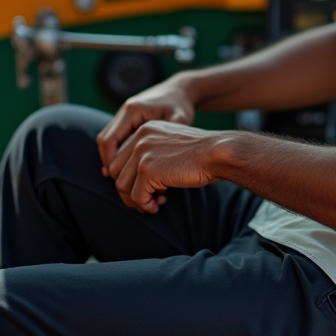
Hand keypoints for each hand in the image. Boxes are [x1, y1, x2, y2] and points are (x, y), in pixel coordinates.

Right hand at [97, 76, 196, 175]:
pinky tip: (127, 167)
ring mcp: (124, 114)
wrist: (180, 89)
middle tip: (121, 182)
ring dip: (113, 159)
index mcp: (132, 110)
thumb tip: (155, 165)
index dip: (112, 162)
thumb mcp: (179, 120)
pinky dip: (119, 152)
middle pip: (104, 141)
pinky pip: (117, 138)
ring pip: (108, 140)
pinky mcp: (128, 119)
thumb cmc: (181, 105)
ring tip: (124, 178)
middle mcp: (124, 111)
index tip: (122, 179)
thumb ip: (167, 140)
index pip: (110, 140)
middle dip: (110, 163)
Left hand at [106, 121, 226, 212]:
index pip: (121, 156)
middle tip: (148, 199)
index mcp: (145, 129)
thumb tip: (133, 183)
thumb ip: (153, 155)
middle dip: (128, 189)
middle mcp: (140, 137)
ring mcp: (142, 152)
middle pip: (116, 170)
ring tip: (153, 204)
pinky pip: (136, 196)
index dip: (128, 177)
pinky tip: (158, 205)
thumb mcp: (172, 147)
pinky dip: (145, 205)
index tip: (144, 188)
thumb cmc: (202, 154)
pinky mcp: (147, 169)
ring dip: (135, 200)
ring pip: (122, 185)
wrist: (218, 152)